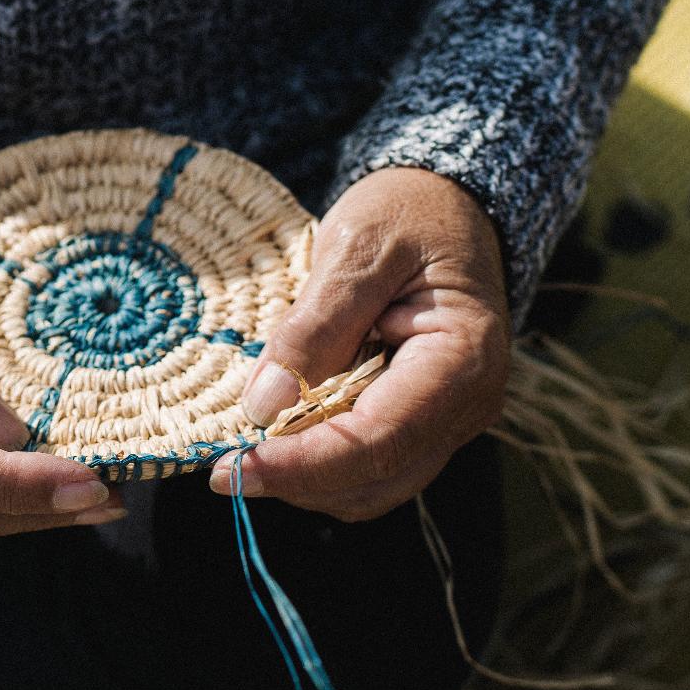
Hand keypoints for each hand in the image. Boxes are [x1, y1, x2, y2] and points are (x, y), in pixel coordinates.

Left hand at [208, 168, 510, 519]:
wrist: (445, 203)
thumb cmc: (408, 212)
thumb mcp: (357, 248)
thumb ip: (315, 327)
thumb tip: (262, 407)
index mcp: (462, 360)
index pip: (378, 440)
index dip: (303, 465)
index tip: (234, 469)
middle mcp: (466, 405)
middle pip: (376, 478)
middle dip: (297, 481)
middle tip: (223, 468)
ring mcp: (446, 420)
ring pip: (373, 486)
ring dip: (306, 481)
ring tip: (244, 454)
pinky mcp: (421, 421)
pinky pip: (371, 465)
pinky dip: (321, 464)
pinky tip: (278, 438)